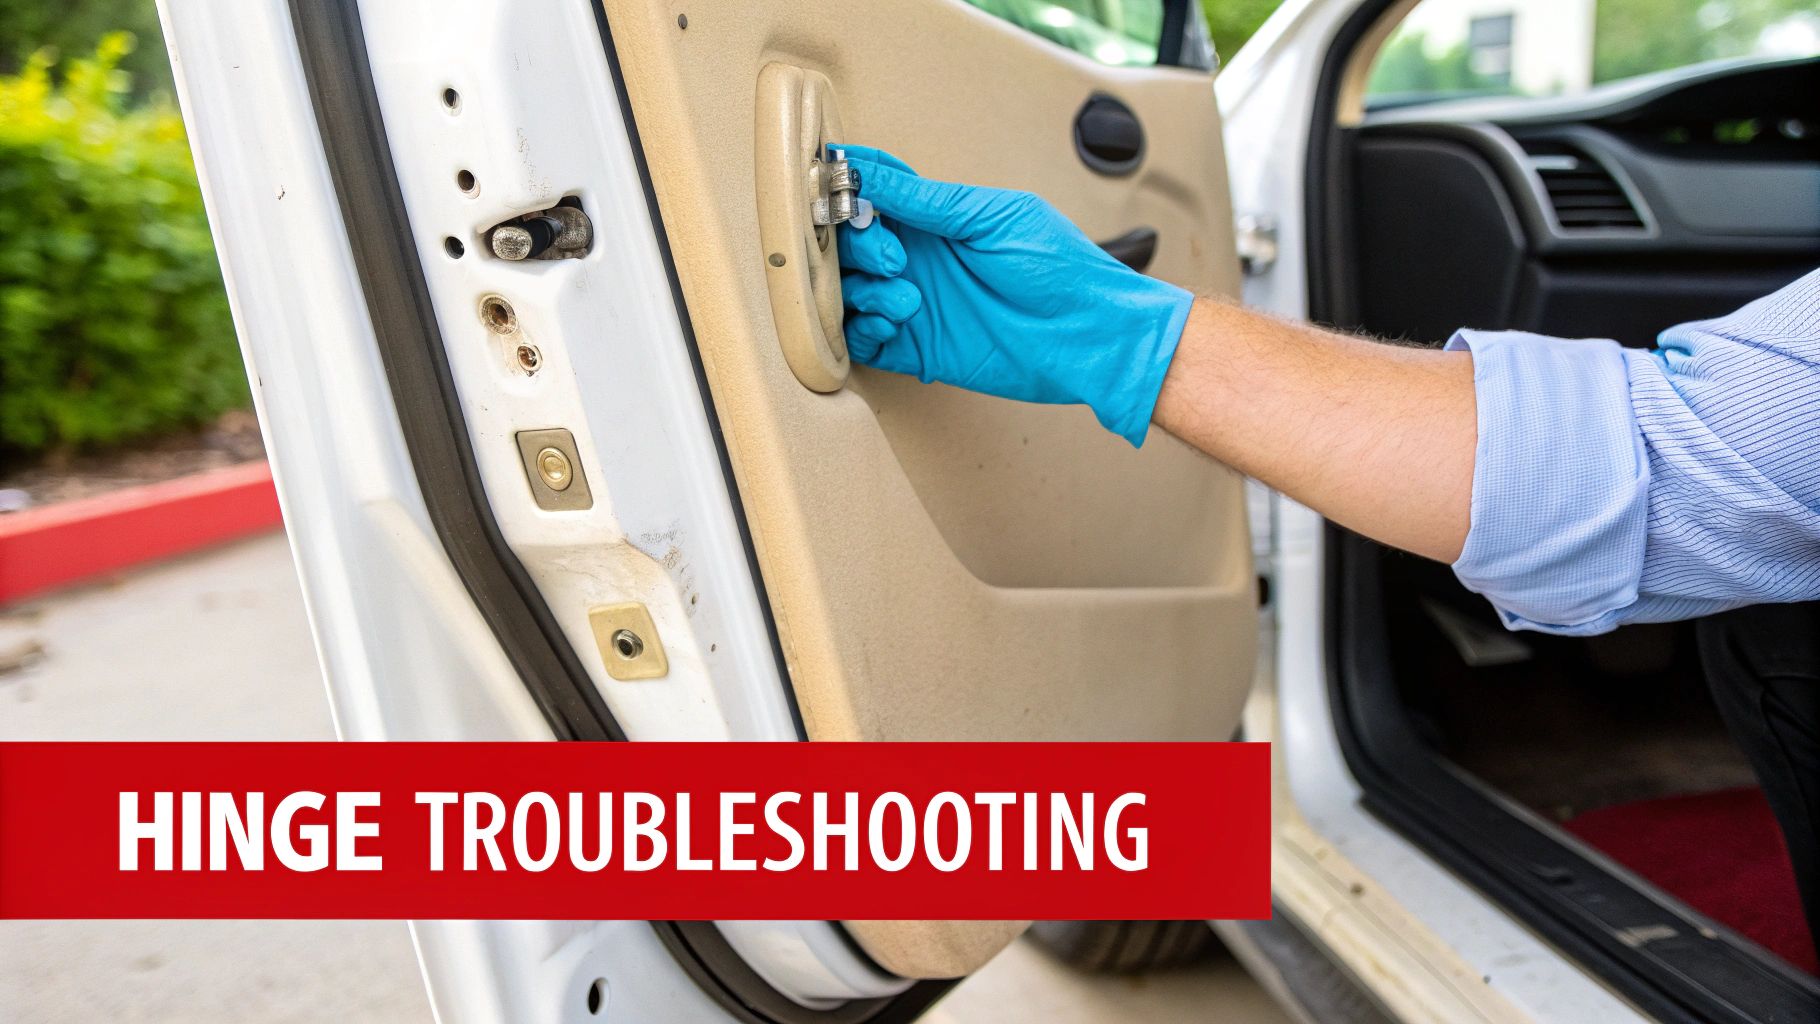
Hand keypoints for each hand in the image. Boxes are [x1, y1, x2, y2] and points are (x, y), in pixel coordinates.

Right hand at [834, 145, 1193, 446]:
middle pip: (850, 241)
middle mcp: (918, 257)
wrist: (1090, 334)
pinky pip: (863, 339)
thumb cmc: (1058, 267)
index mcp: (936, 217)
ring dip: (862, 291)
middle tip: (894, 259)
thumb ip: (927, 201)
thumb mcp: (993, 217)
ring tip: (906, 298)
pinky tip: (893, 324)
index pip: (873, 189)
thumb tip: (867, 173)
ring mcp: (914, 301)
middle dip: (857, 246)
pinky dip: (864, 329)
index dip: (845, 184)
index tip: (833, 185)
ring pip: (849, 290)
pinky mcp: (916, 347)